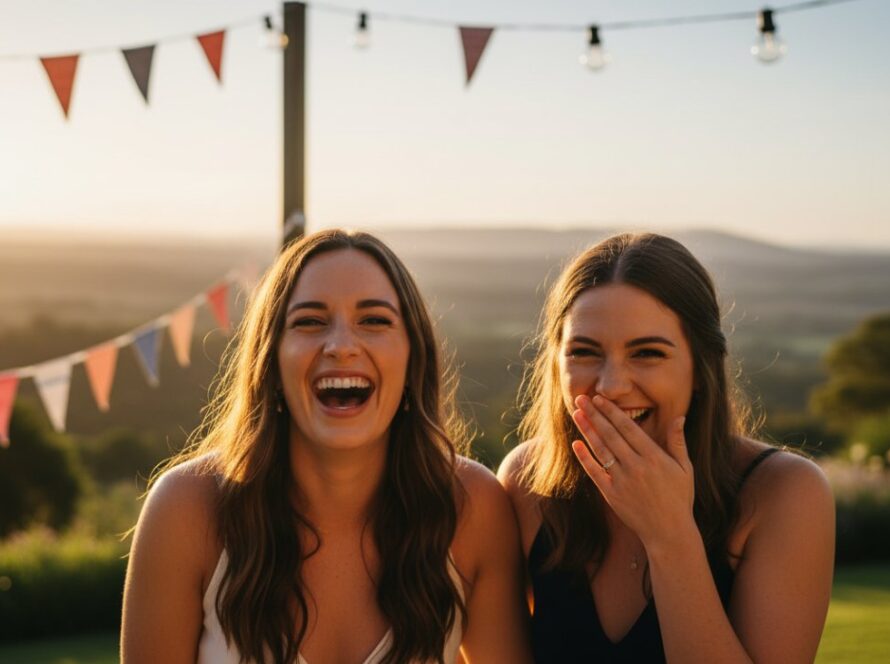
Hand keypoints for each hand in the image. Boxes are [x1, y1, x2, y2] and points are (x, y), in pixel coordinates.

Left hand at [570, 395, 694, 548]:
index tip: (599, 399)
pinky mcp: (612, 495)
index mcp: (654, 457)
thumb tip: (679, 417)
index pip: (628, 428)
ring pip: (601, 450)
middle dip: (595, 414)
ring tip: (577, 414)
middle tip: (581, 398)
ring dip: (587, 430)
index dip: (612, 412)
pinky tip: (576, 443)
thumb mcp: (685, 468)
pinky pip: (595, 472)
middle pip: (611, 434)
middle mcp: (636, 466)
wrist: (669, 532)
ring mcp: (623, 481)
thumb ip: (678, 442)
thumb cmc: (679, 498)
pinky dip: (585, 458)